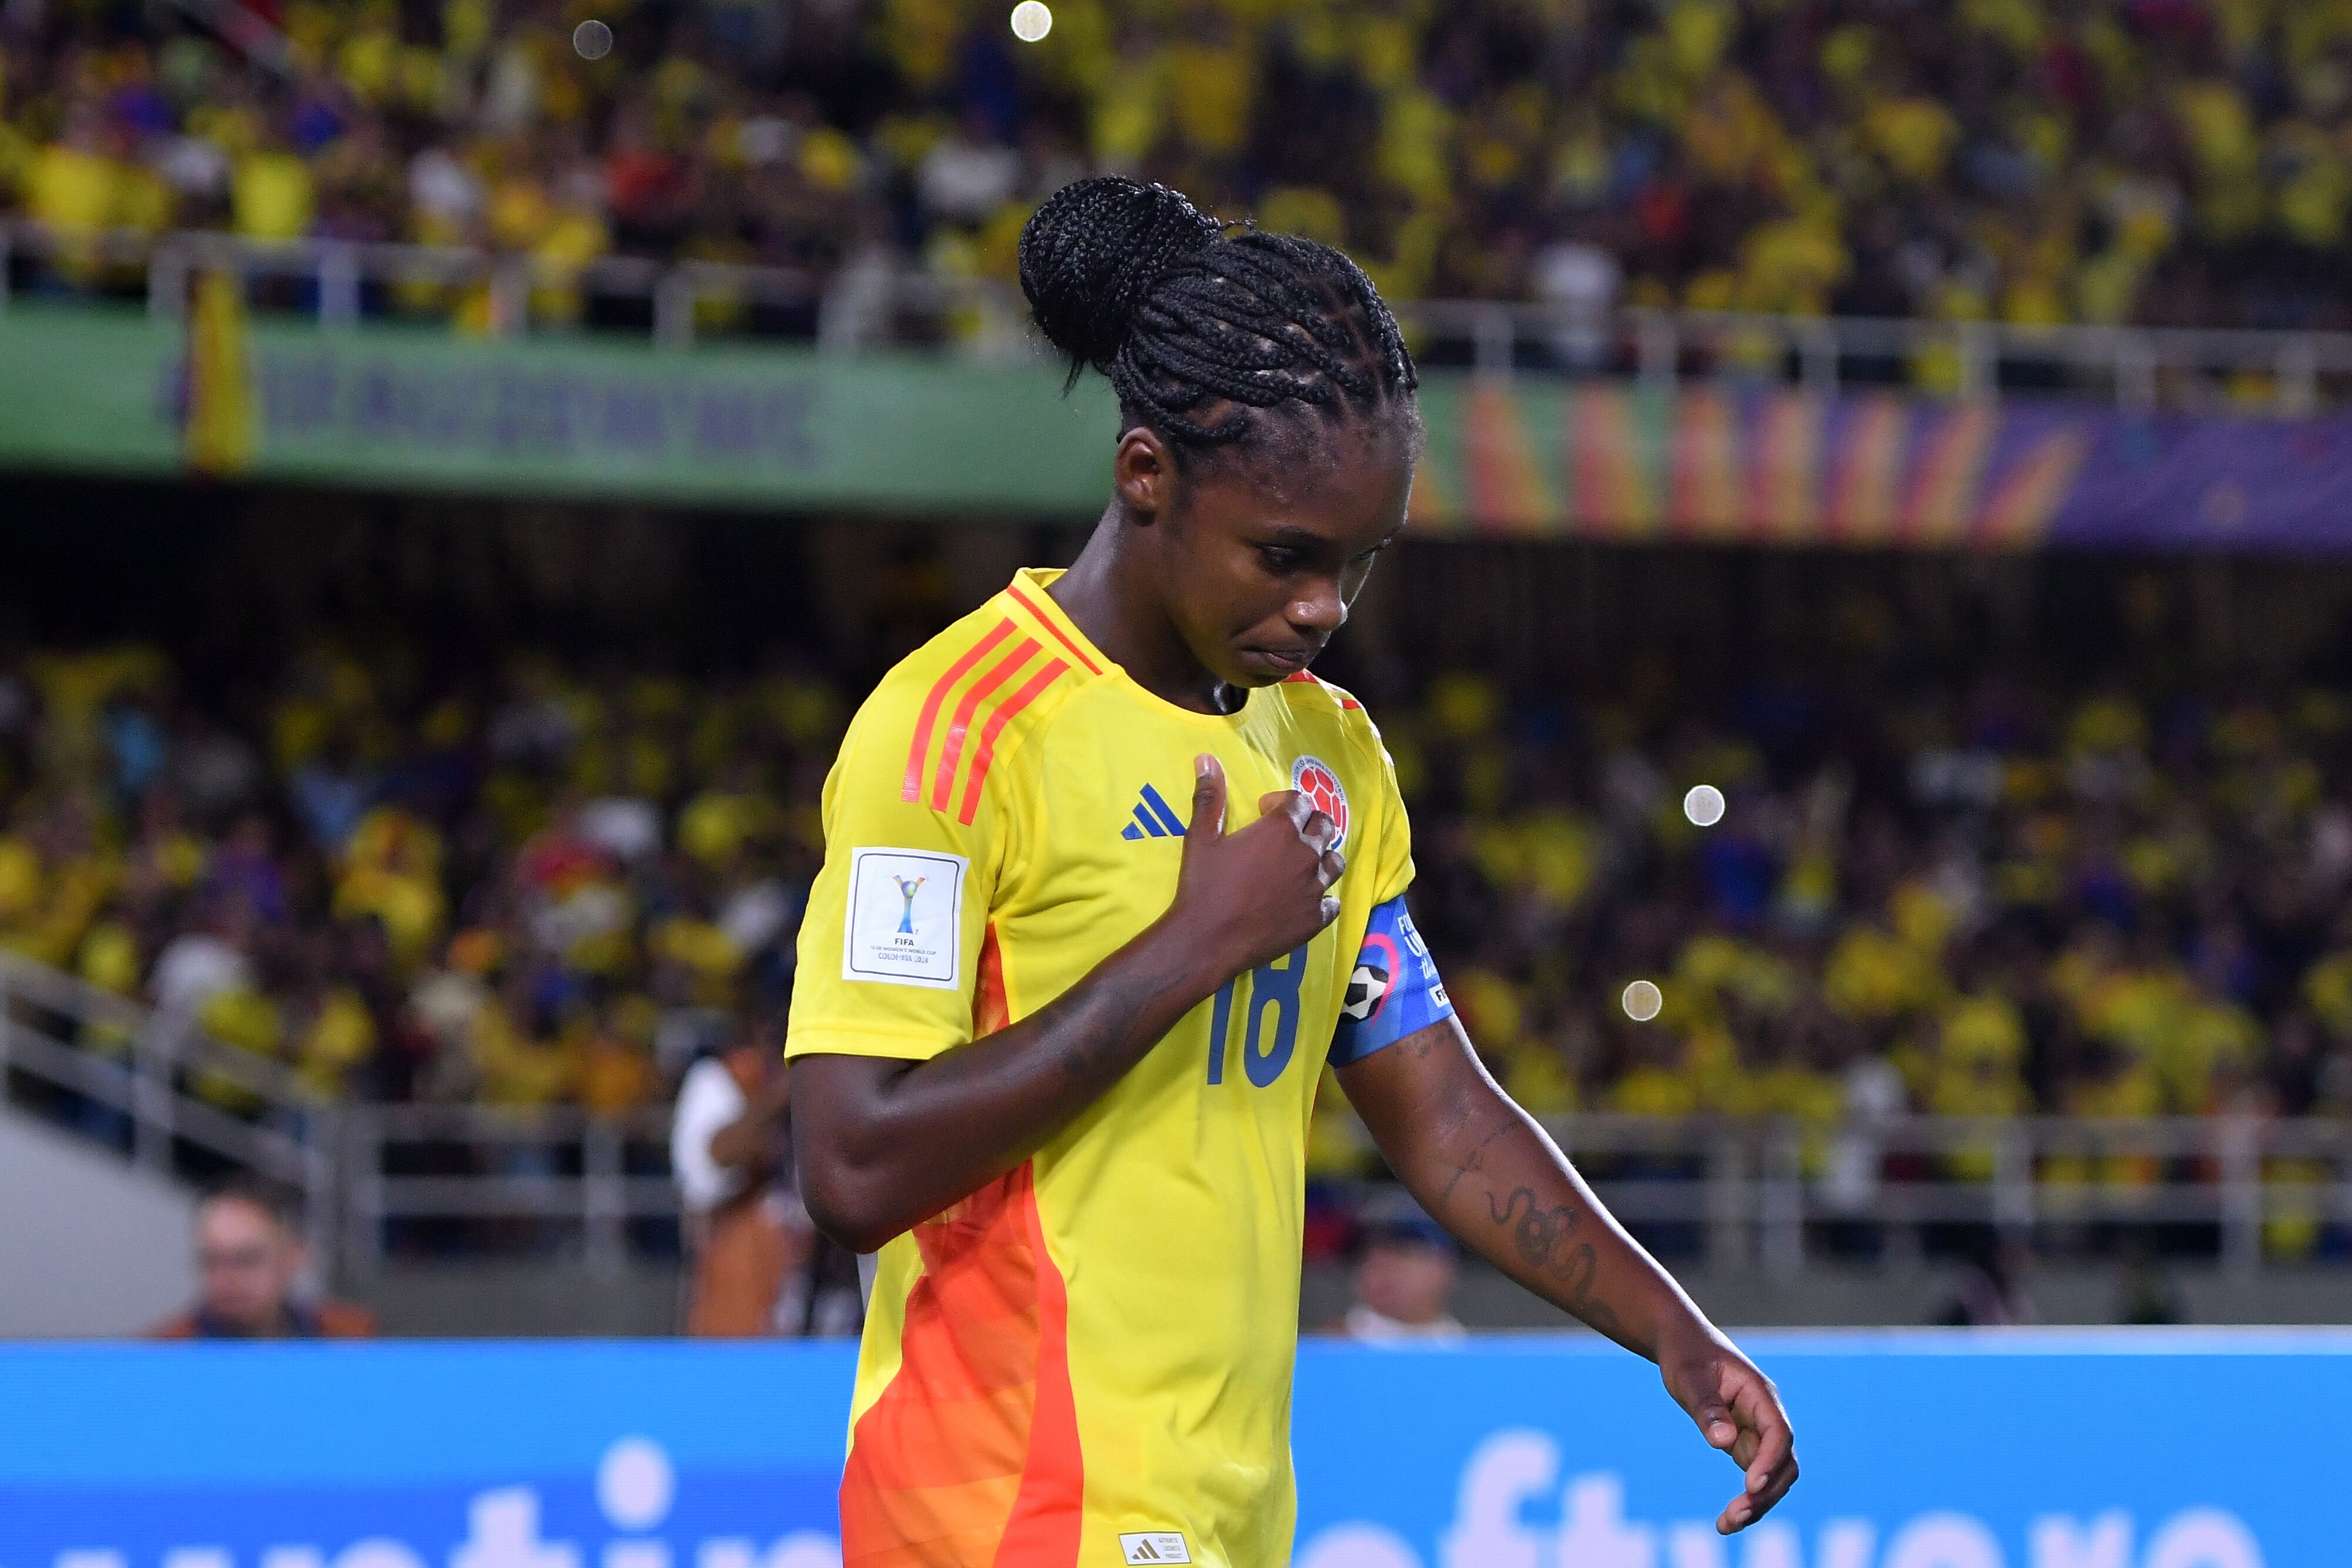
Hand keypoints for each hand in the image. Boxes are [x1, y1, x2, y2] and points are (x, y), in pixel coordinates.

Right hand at [1166, 753, 1343, 977]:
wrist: (1207, 940)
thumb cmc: (1203, 886)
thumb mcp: (1201, 837)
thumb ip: (1210, 796)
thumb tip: (1206, 758)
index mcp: (1280, 829)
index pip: (1301, 801)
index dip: (1284, 802)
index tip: (1265, 811)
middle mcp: (1305, 854)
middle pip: (1326, 826)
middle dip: (1309, 824)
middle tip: (1287, 836)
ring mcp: (1315, 887)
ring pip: (1335, 862)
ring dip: (1321, 858)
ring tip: (1300, 866)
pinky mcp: (1317, 919)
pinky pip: (1333, 902)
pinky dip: (1322, 897)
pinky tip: (1304, 900)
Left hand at [1658, 1322, 1797, 1533]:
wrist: (1683, 1345)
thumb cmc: (1687, 1355)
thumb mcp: (1690, 1377)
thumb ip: (1707, 1407)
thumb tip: (1723, 1442)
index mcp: (1760, 1395)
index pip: (1778, 1433)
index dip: (1770, 1462)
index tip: (1751, 1485)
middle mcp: (1765, 1417)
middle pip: (1783, 1462)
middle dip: (1766, 1492)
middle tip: (1735, 1515)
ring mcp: (1757, 1433)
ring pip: (1772, 1476)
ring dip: (1758, 1502)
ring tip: (1726, 1525)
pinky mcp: (1745, 1445)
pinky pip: (1754, 1478)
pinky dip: (1746, 1499)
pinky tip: (1726, 1521)